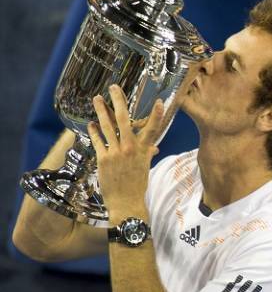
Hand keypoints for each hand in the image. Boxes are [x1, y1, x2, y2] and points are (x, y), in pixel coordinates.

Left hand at [87, 84, 163, 223]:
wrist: (126, 203)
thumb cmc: (137, 186)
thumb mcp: (145, 168)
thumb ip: (146, 154)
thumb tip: (152, 149)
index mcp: (144, 151)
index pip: (154, 129)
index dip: (157, 115)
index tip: (160, 102)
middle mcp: (130, 149)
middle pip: (124, 120)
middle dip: (118, 101)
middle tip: (114, 88)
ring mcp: (116, 153)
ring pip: (107, 126)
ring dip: (101, 111)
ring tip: (96, 99)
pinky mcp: (103, 159)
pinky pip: (97, 140)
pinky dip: (93, 131)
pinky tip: (91, 124)